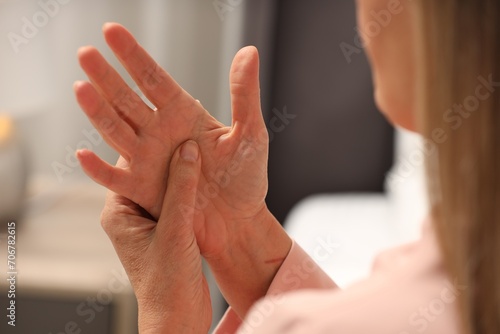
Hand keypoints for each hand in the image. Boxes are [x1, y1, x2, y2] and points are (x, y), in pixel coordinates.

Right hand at [75, 23, 291, 315]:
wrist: (239, 221)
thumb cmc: (246, 178)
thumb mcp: (251, 133)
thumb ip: (245, 94)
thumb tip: (248, 50)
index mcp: (183, 114)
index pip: (153, 79)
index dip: (133, 56)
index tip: (111, 30)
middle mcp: (159, 132)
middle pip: (127, 100)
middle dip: (107, 77)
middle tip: (85, 53)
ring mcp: (148, 160)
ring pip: (116, 131)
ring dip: (98, 112)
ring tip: (81, 88)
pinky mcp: (142, 190)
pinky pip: (115, 179)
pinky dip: (98, 169)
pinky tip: (82, 154)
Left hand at [98, 141, 210, 332]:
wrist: (177, 319)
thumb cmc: (167, 285)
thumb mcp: (175, 231)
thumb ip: (182, 190)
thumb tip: (188, 150)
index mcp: (119, 213)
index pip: (128, 165)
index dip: (147, 142)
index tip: (165, 121)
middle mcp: (131, 215)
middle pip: (148, 172)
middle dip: (167, 153)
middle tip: (187, 128)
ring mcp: (150, 223)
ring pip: (166, 185)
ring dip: (182, 170)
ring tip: (200, 146)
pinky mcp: (168, 231)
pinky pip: (179, 200)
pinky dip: (191, 187)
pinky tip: (207, 175)